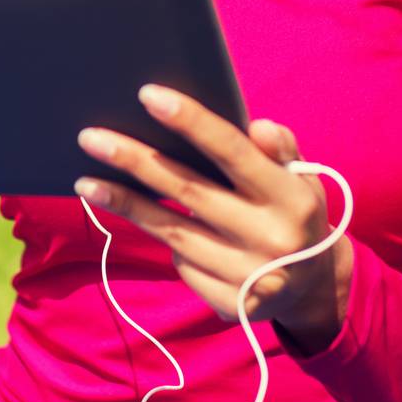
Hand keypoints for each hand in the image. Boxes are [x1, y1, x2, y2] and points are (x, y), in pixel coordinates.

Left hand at [75, 84, 352, 345]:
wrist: (314, 286)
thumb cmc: (294, 211)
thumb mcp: (301, 175)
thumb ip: (281, 149)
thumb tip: (258, 126)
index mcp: (292, 196)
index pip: (232, 151)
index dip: (190, 121)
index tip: (148, 94)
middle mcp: (272, 238)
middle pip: (188, 192)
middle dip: (135, 161)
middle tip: (90, 137)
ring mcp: (252, 277)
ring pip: (173, 234)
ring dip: (127, 205)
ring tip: (87, 182)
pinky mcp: (233, 307)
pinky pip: (183, 267)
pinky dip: (169, 246)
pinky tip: (156, 228)